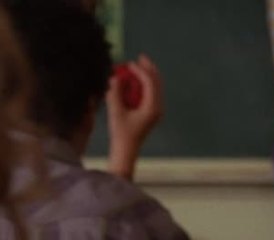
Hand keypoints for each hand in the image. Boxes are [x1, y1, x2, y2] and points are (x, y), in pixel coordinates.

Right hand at [106, 54, 162, 180]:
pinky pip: (152, 93)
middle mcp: (158, 108)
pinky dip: (146, 84)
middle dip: (149, 69)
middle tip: (141, 57)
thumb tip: (115, 77)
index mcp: (152, 108)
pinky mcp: (152, 112)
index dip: (140, 71)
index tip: (130, 63)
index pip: (150, 83)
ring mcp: (157, 110)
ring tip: (139, 64)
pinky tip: (137, 78)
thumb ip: (115, 93)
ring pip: (157, 88)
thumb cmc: (121, 132)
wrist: (127, 149)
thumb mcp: (116, 111)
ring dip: (148, 75)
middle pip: (157, 83)